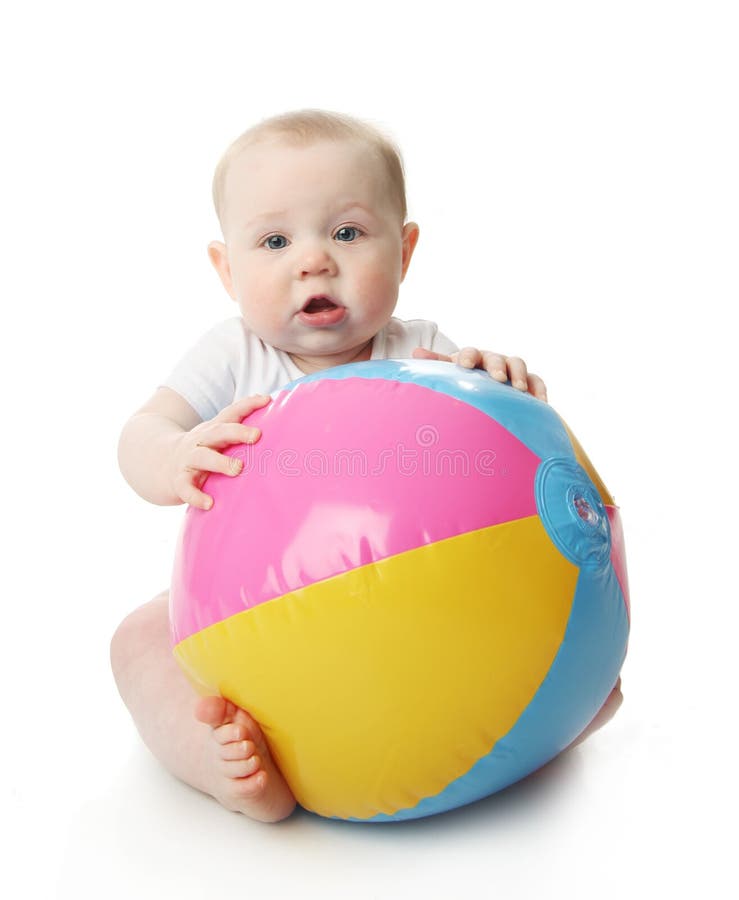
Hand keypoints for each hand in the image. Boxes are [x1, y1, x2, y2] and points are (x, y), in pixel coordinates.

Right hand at [169, 394, 270, 508]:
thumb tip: (275, 421)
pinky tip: (210, 503)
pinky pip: (186, 488)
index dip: (248, 404)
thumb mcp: (216, 436)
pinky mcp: (179, 480)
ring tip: (237, 469)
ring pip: (203, 457)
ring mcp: (188, 460)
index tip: (267, 400)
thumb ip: (239, 431)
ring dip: (220, 462)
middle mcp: (201, 441)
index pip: (231, 413)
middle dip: (237, 432)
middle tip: (257, 436)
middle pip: (218, 432)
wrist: (159, 464)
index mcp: (213, 429)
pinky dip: (196, 496)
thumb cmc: (201, 450)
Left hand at [412, 347, 547, 401]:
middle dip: (498, 366)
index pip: (470, 352)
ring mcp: (512, 370)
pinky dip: (539, 390)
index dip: (468, 356)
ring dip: (520, 376)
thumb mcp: (449, 375)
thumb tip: (415, 353)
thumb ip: (435, 366)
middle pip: (498, 357)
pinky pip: (537, 382)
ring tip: (519, 390)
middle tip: (498, 378)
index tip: (465, 365)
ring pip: (519, 365)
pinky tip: (540, 402)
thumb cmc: (463, 383)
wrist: (484, 390)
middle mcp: (493, 361)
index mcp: (472, 358)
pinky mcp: (529, 383)